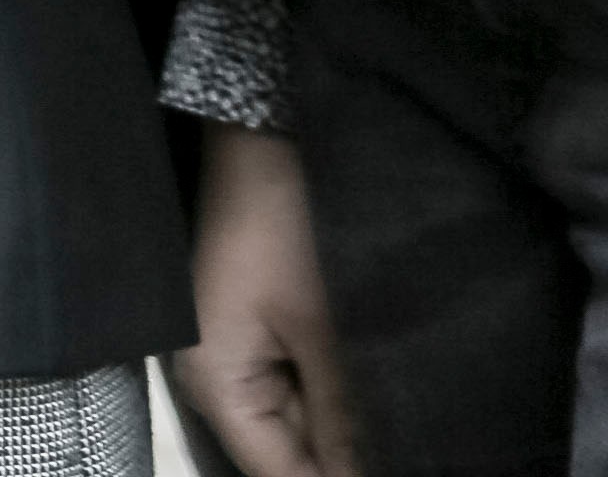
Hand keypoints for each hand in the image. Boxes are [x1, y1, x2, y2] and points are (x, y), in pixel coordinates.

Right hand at [167, 124, 357, 476]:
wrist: (250, 161)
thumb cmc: (279, 240)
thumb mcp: (316, 329)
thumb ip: (337, 413)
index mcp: (217, 389)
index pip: (275, 471)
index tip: (379, 475)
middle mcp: (211, 386)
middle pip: (278, 450)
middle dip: (335, 457)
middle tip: (396, 454)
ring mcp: (224, 364)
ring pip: (286, 422)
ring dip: (333, 428)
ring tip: (388, 434)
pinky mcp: (241, 342)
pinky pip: (282, 390)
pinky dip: (320, 398)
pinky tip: (362, 403)